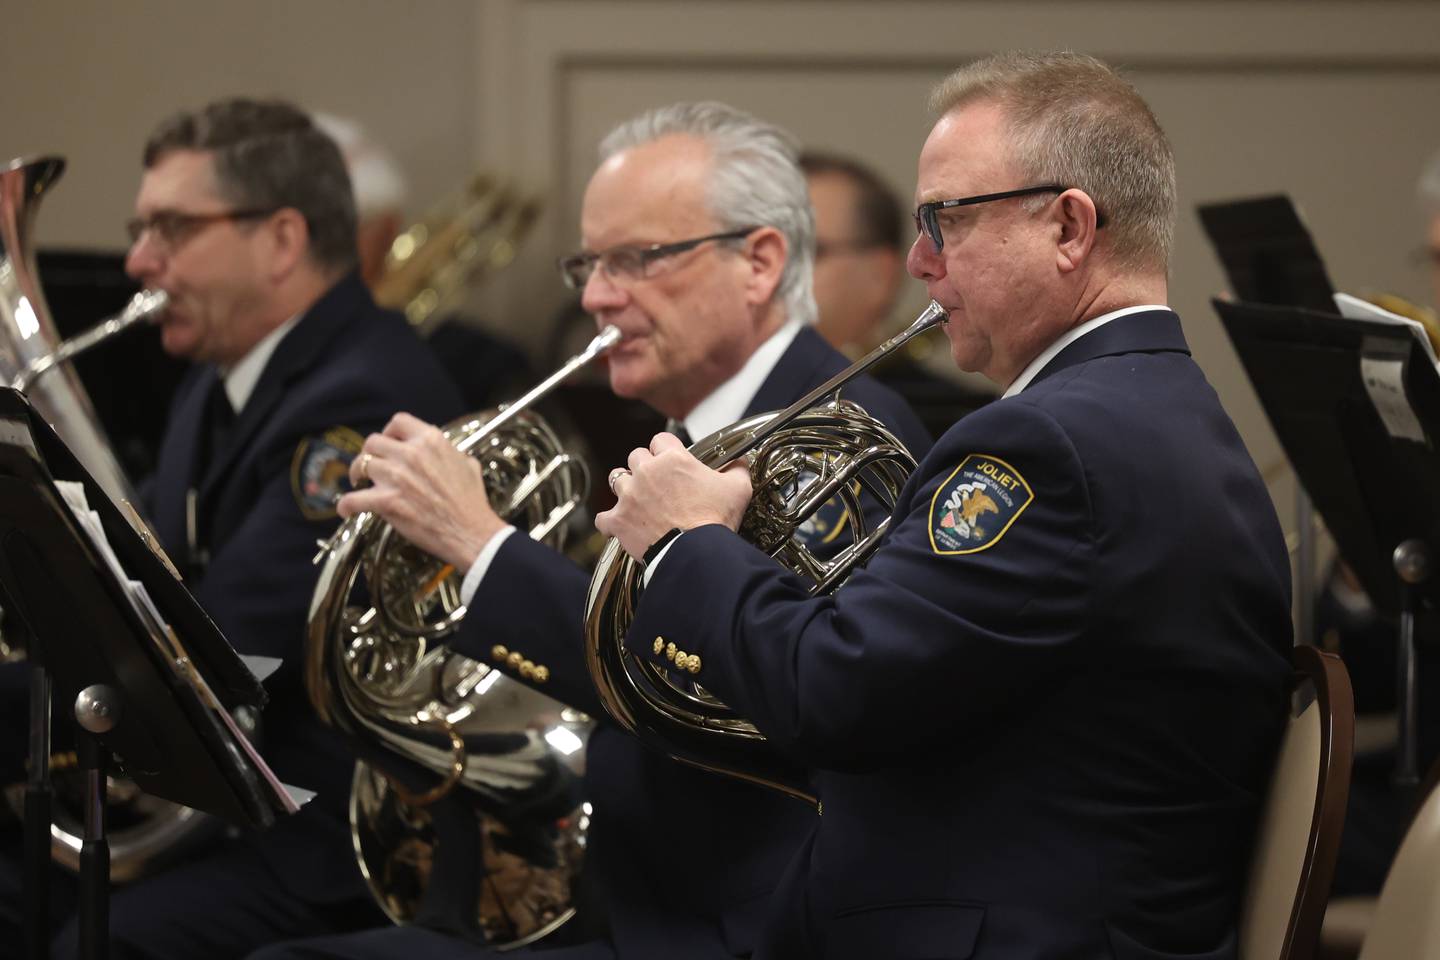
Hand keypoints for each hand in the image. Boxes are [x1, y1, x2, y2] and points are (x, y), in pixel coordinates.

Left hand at [337, 412, 504, 569]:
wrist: (471, 532)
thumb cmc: (472, 502)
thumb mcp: (467, 464)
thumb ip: (449, 452)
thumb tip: (441, 451)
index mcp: (431, 441)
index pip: (398, 422)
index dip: (388, 432)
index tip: (387, 443)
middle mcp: (411, 454)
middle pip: (373, 442)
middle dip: (369, 453)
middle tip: (370, 466)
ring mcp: (397, 477)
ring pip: (362, 465)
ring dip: (357, 474)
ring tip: (359, 483)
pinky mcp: (387, 502)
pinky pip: (354, 499)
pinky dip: (346, 505)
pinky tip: (346, 509)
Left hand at [595, 432, 751, 560]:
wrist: (696, 553)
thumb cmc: (716, 520)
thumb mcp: (738, 489)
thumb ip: (737, 469)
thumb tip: (739, 461)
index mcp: (672, 459)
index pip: (661, 439)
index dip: (666, 449)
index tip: (671, 460)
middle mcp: (646, 471)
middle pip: (636, 456)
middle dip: (645, 466)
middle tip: (657, 482)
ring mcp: (629, 496)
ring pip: (616, 479)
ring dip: (625, 487)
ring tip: (636, 498)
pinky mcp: (618, 520)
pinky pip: (603, 517)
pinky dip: (610, 521)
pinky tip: (619, 525)